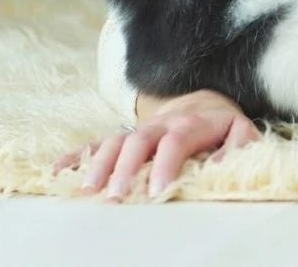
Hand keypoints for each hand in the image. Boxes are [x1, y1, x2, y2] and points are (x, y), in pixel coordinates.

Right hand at [53, 89, 260, 200]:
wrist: (202, 100)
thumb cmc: (221, 125)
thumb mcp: (240, 130)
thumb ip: (239, 147)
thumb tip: (223, 167)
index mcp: (190, 123)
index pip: (176, 140)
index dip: (166, 164)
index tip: (158, 191)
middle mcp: (159, 123)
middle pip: (138, 141)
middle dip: (126, 169)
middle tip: (117, 198)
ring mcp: (137, 128)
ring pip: (113, 141)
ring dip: (98, 164)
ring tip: (87, 191)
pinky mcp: (122, 135)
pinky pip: (95, 143)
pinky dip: (75, 156)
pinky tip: (57, 172)